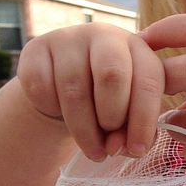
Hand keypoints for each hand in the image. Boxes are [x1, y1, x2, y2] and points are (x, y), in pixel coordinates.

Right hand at [16, 23, 165, 160]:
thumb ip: (132, 132)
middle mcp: (105, 36)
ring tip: (92, 150)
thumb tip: (119, 146)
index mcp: (138, 49)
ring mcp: (68, 38)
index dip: (144, 119)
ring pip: (75, 91)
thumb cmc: (106, 106)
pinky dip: (53, 111)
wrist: (62, 90)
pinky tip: (60, 114)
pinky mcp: (36, 48)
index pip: (148, 79)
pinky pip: (43, 89)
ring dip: (85, 131)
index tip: (137, 149)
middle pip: (112, 77)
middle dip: (112, 118)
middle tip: (110, 144)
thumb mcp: (128, 117)